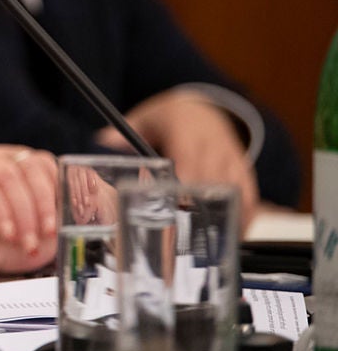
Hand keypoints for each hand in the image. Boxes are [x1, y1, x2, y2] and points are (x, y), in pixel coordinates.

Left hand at [98, 89, 258, 220]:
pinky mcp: (244, 169)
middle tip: (188, 232)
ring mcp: (232, 156)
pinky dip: (244, 215)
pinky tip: (235, 236)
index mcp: (186, 129)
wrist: (203, 107)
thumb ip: (123, 133)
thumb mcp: (144, 119)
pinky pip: (249, 194)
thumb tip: (100, 145)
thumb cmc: (168, 118)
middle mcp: (213, 143)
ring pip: (233, 188)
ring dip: (223, 213)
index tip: (177, 204)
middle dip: (201, 205)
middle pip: (212, 177)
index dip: (186, 183)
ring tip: (212, 242)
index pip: (189, 158)